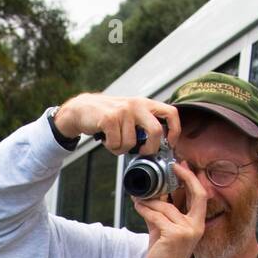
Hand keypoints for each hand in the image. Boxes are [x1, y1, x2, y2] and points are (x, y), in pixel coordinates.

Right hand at [54, 93, 180, 154]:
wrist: (82, 109)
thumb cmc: (108, 116)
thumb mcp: (130, 114)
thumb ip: (144, 125)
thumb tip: (158, 147)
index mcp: (145, 104)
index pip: (171, 113)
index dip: (175, 131)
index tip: (170, 144)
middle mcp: (137, 105)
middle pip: (156, 132)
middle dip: (150, 149)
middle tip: (142, 153)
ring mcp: (123, 111)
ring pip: (131, 143)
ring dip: (121, 149)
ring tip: (114, 140)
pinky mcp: (109, 118)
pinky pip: (116, 143)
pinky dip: (111, 147)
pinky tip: (106, 139)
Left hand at [132, 161, 207, 257]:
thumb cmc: (165, 257)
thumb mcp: (164, 231)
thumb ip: (161, 215)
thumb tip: (152, 197)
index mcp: (197, 224)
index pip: (201, 196)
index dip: (192, 179)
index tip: (182, 167)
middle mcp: (195, 226)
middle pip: (195, 194)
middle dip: (185, 177)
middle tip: (171, 167)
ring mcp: (186, 231)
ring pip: (166, 207)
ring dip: (150, 202)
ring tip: (139, 199)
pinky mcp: (173, 235)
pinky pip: (156, 216)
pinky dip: (144, 209)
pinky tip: (138, 206)